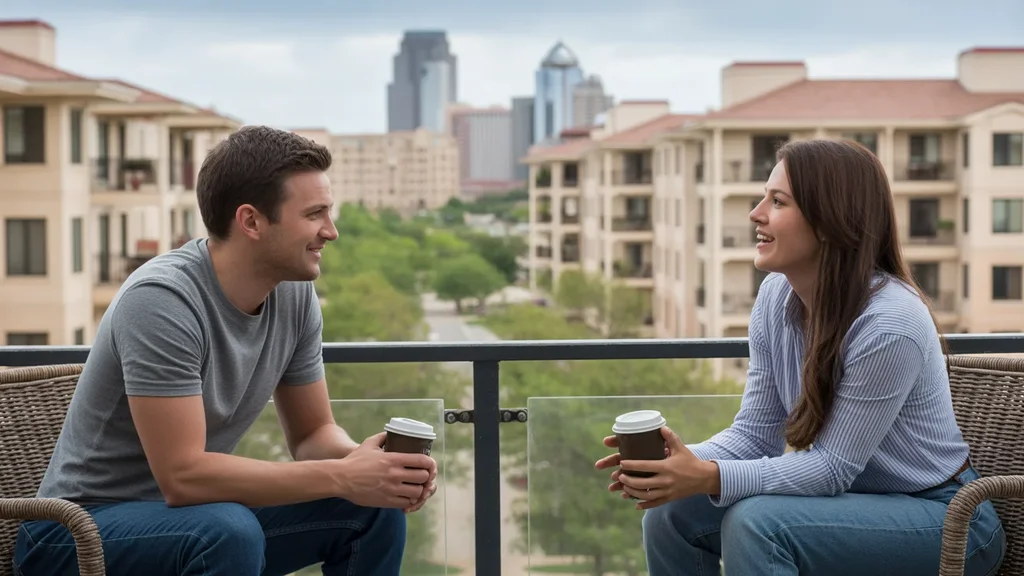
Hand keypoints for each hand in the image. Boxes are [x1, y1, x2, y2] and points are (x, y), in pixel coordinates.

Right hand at [335, 432, 435, 508]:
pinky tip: (406, 497)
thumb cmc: (354, 461)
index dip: (430, 463)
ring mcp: (392, 489)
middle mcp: (395, 474)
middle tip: (422, 477)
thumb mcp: (369, 444)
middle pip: (423, 477)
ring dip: (418, 490)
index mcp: (394, 459)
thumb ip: (382, 437)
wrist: (341, 479)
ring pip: (417, 492)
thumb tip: (389, 433)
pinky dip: (409, 501)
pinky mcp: (386, 501)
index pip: (422, 461)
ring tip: (415, 488)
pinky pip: (406, 503)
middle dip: (425, 477)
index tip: (429, 465)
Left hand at [597, 426, 718, 509]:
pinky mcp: (670, 498)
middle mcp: (666, 480)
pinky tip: (636, 504)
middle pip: (643, 483)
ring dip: (633, 492)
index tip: (622, 463)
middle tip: (619, 476)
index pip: (645, 466)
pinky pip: (655, 503)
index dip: (632, 465)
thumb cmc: (690, 461)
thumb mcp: (680, 448)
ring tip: (624, 487)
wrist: (704, 478)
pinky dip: (644, 504)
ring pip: (646, 495)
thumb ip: (670, 438)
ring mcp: (667, 491)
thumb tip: (661, 427)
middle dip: (629, 480)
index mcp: (666, 467)